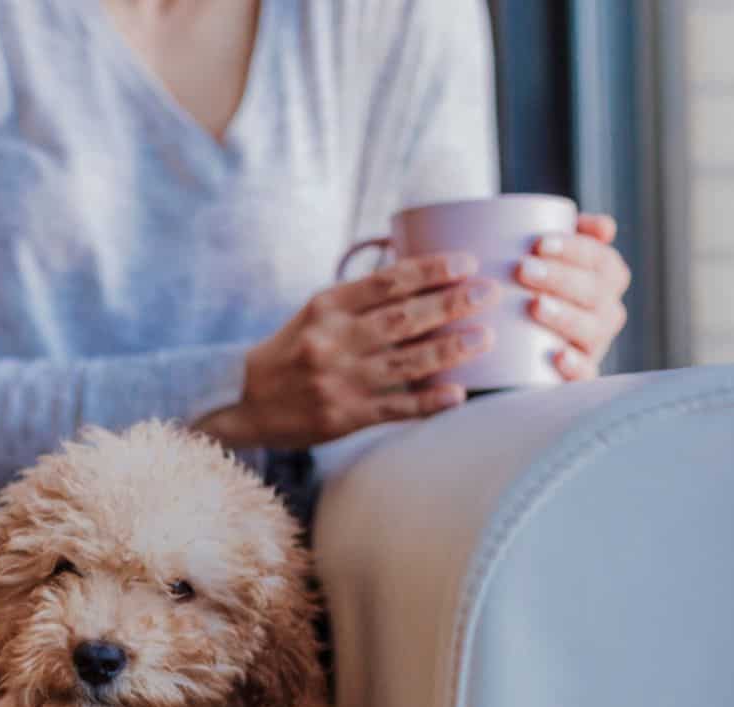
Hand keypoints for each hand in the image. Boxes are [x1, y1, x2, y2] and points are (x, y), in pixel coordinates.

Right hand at [199, 254, 501, 449]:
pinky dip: (429, 402)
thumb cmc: (290, 352)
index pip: (387, 282)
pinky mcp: (345, 416)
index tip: (467, 262)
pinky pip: (396, 409)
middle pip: (404, 319)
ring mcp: (340, 381)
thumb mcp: (315, 314)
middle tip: (489, 292)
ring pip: (407, 363)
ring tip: (485, 338)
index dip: (431, 270)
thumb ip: (360, 299)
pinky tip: (457, 395)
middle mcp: (333, 342)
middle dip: (452, 304)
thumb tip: (420, 275)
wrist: (244, 402)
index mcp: (326, 308)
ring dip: (451, 350)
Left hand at [516, 213, 632, 380]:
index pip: (600, 259)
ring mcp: (594, 343)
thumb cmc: (523, 285)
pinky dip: (576, 366)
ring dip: (567, 316)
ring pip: (593, 329)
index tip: (540, 242)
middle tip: (523, 269)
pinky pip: (586, 374)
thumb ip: (563, 230)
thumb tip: (605, 228)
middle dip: (561, 278)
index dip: (575, 249)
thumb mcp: (537, 255)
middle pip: (595, 291)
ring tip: (536, 305)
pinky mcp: (578, 374)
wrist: (504, 341)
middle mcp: (605, 310)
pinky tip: (557, 356)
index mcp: (604, 276)